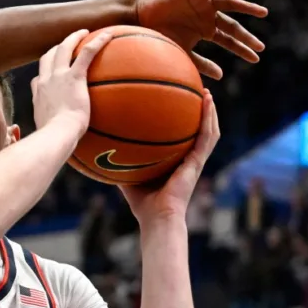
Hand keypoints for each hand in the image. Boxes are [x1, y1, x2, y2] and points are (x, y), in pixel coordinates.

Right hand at [31, 29, 112, 132]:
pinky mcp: (74, 76)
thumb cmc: (55, 140)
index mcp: (39, 96)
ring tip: (84, 32)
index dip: (44, 75)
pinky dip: (97, 42)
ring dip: (73, 38)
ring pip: (63, 48)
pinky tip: (109, 35)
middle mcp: (45, 82)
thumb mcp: (48, 135)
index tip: (50, 75)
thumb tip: (60, 144)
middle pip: (48, 57)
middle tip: (67, 44)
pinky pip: (86, 53)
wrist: (57, 134)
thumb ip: (52, 132)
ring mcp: (58, 77)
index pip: (38, 80)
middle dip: (57, 48)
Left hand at [120, 89, 219, 222]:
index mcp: (175, 161)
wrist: (156, 217)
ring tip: (206, 91)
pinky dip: (209, 119)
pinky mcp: (198, 162)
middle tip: (193, 90)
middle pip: (197, 130)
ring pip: (209, 130)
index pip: (180, 136)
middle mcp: (188, 158)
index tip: (174, 102)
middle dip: (197, 110)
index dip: (181, 120)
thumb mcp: (126, 174)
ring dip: (209, 110)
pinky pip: (207, 137)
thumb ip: (116, 160)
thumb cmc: (141, 202)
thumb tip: (97, 145)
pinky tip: (207, 102)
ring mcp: (195, 160)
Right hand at [135, 0, 267, 78]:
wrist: (141, 18)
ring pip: (231, 4)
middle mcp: (208, 16)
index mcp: (206, 30)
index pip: (229, 40)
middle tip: (261, 46)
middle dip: (246, 36)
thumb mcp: (183, 52)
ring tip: (263, 13)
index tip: (256, 58)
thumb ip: (201, 63)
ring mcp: (204, 3)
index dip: (242, 49)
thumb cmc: (160, 35)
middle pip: (232, 26)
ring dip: (247, 7)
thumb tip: (221, 75)